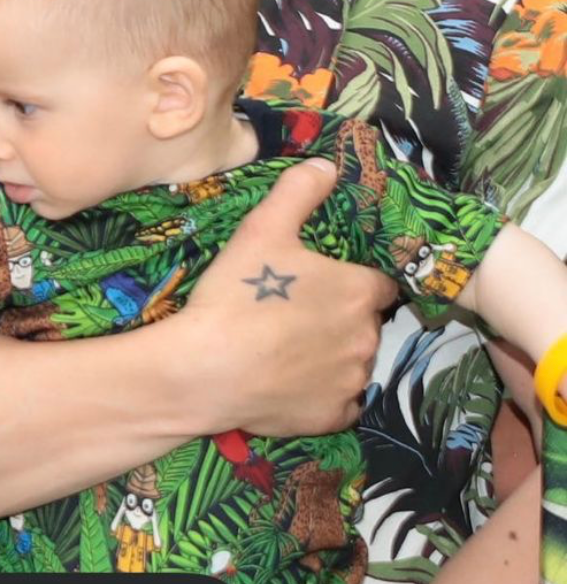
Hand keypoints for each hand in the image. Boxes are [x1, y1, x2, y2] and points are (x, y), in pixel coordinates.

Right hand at [184, 160, 395, 435]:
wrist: (203, 372)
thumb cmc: (238, 296)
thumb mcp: (262, 229)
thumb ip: (299, 192)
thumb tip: (327, 165)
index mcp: (359, 291)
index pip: (379, 283)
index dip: (353, 282)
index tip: (325, 284)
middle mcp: (367, 338)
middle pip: (366, 325)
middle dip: (342, 320)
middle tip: (299, 317)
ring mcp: (351, 381)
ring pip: (355, 365)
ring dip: (335, 358)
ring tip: (291, 353)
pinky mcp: (331, 418)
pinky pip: (341, 404)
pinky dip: (325, 396)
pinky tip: (294, 385)